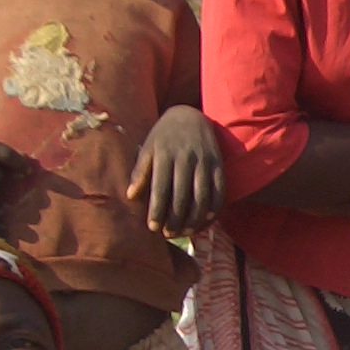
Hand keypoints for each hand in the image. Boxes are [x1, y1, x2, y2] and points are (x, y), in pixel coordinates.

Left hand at [128, 106, 223, 236]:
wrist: (189, 115)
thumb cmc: (163, 137)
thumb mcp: (148, 148)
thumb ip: (140, 172)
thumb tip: (131, 197)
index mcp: (165, 154)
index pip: (161, 188)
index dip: (157, 210)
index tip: (153, 228)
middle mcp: (186, 158)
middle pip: (182, 196)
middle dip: (175, 219)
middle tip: (168, 234)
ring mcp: (204, 161)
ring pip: (201, 196)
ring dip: (194, 218)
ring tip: (186, 232)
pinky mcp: (218, 164)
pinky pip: (219, 191)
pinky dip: (214, 208)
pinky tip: (206, 220)